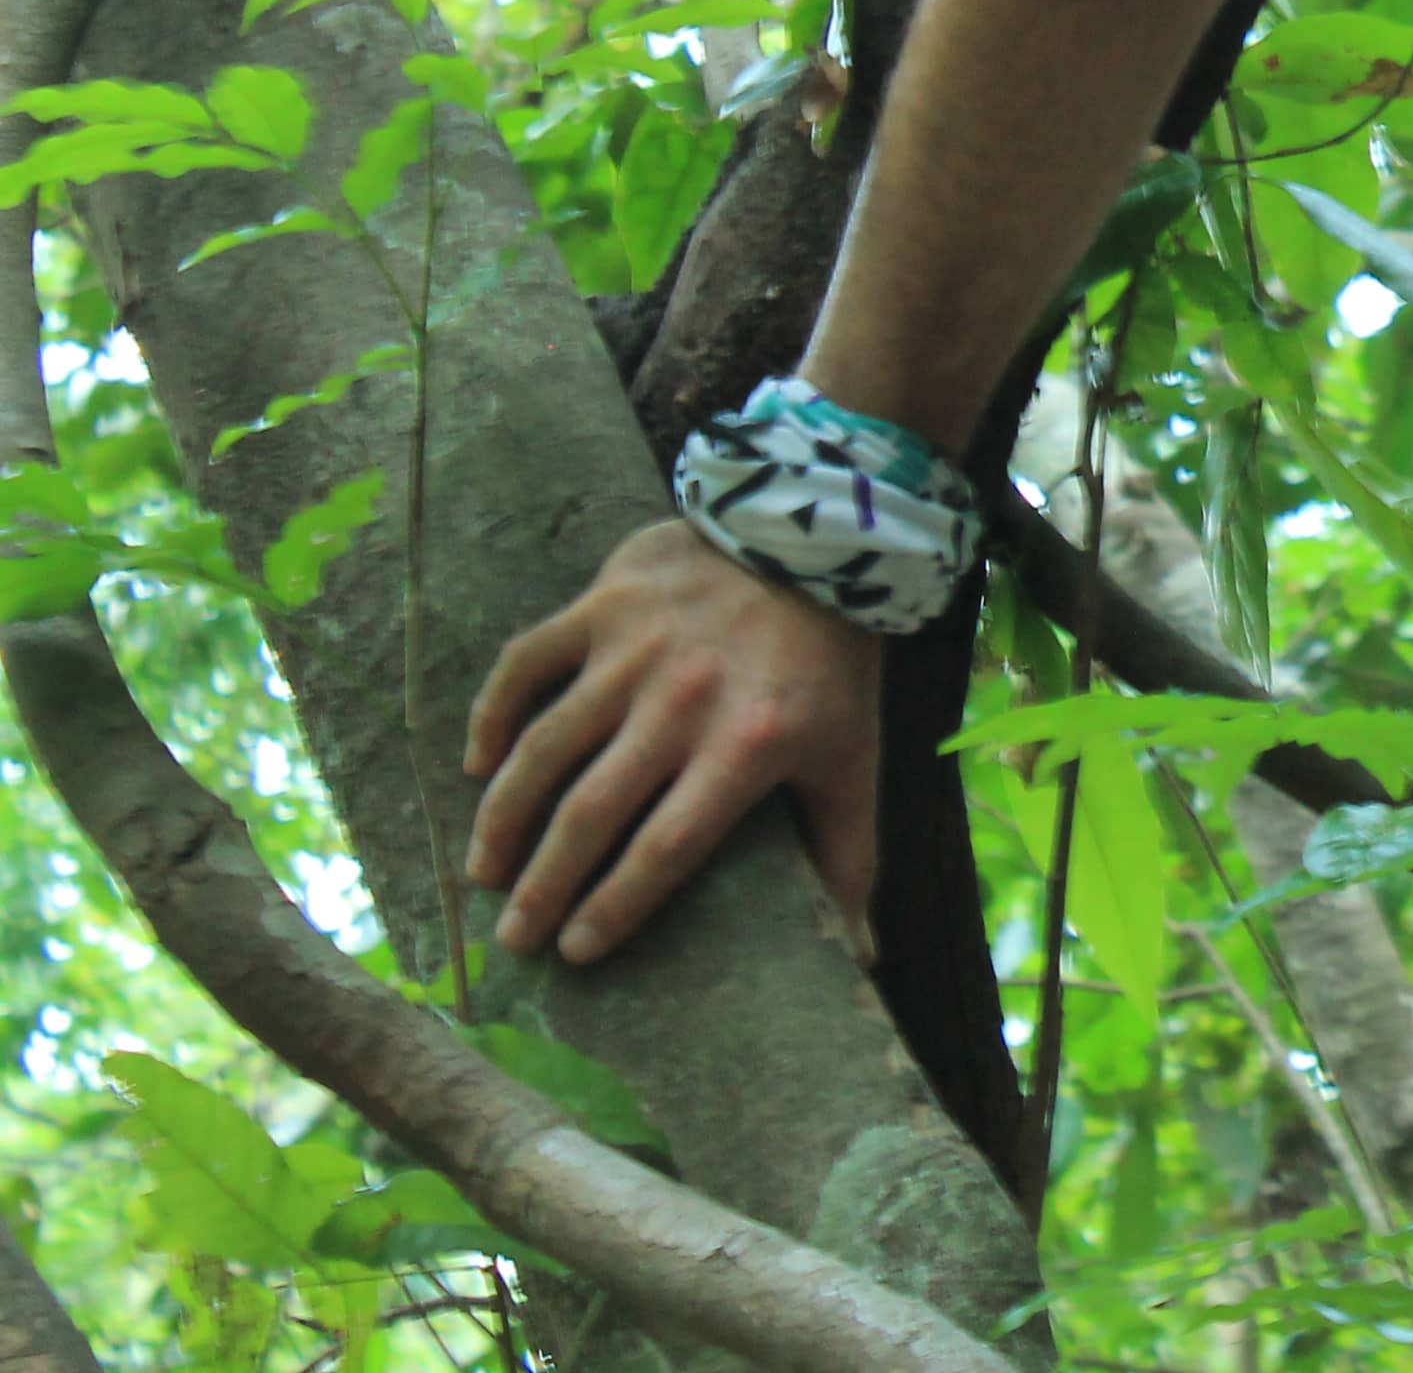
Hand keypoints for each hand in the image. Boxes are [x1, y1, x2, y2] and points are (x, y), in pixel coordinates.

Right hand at [465, 519, 883, 966]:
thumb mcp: (855, 757)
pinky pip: (526, 665)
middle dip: (544, 885)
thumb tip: (860, 956)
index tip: (577, 952)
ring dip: (505, 818)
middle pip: (592, 811)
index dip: (616, 904)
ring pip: (546, 748)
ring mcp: (636, 650)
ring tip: (485, 874)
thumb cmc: (834, 663)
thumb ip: (849, 855)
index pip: (666, 846)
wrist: (817, 533)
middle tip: (513, 937)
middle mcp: (684, 702)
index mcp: (749, 744)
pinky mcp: (605, 605)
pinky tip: (477, 767)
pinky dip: (493, 716)